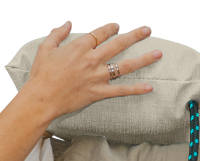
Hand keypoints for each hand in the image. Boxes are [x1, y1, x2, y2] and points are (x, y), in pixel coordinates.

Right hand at [17, 22, 162, 121]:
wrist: (41, 99)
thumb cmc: (41, 74)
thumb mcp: (45, 48)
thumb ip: (58, 33)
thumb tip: (68, 23)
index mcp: (80, 47)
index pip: (101, 32)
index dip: (111, 28)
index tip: (117, 26)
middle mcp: (92, 59)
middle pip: (119, 44)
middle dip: (135, 35)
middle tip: (147, 30)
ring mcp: (97, 76)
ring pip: (125, 66)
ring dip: (144, 59)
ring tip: (158, 53)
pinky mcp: (99, 92)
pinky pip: (121, 91)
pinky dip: (136, 89)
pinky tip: (150, 86)